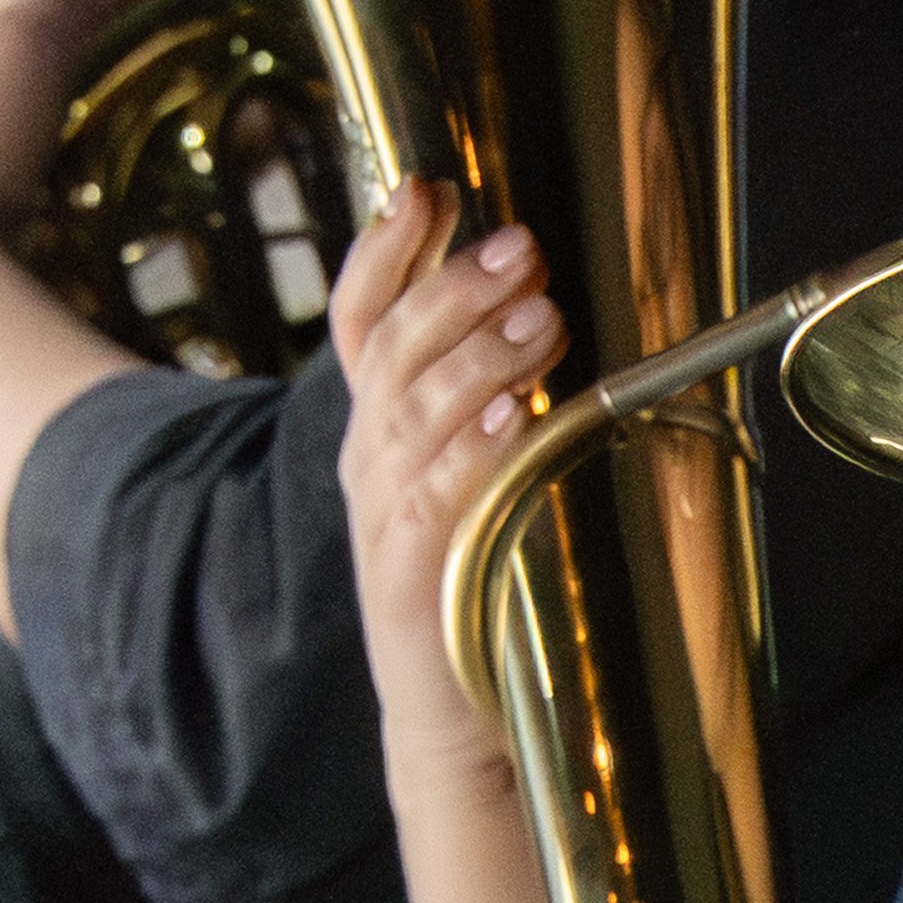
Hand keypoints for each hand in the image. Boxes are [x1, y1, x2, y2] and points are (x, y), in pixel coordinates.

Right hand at [328, 170, 561, 776]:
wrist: (451, 713)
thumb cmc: (471, 580)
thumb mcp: (469, 472)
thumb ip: (482, 394)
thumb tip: (535, 301)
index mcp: (378, 424)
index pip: (360, 315)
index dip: (386, 250)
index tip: (429, 188)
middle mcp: (368, 459)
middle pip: (392, 349)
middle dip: (456, 288)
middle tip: (524, 246)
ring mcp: (380, 515)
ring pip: (414, 413)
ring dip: (478, 356)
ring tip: (541, 316)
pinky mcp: (404, 573)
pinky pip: (431, 497)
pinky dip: (467, 451)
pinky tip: (508, 416)